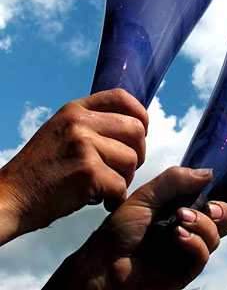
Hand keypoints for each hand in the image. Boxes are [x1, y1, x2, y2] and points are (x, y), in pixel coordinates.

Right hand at [0, 88, 147, 244]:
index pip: (121, 97)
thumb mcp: (62, 131)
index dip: (140, 114)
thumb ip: (92, 123)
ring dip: (126, 178)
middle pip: (135, 129)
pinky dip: (116, 198)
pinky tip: (103, 201)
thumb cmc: (41, 169)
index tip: (142, 131)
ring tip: (107, 186)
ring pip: (132, 159)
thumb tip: (134, 123)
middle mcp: (80, 123)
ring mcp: (84, 146)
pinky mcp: (87, 172)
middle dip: (139, 152)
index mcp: (75, 110)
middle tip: (125, 168)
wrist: (10, 197)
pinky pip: (121, 185)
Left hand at [43, 167, 226, 289]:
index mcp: (183, 205)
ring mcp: (189, 248)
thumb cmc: (122, 227)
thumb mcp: (147, 195)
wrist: (105, 260)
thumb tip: (209, 173)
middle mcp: (190, 226)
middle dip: (226, 210)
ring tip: (181, 219)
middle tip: (213, 207)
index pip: (215, 199)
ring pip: (217, 235)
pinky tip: (178, 237)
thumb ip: (175, 180)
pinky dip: (195, 242)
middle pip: (226, 218)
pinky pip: (204, 254)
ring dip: (204, 224)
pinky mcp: (186, 269)